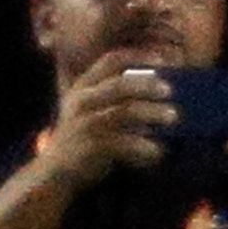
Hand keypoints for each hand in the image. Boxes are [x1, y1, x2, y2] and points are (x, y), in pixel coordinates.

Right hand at [38, 51, 177, 188]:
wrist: (55, 172)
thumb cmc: (84, 136)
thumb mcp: (93, 109)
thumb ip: (118, 95)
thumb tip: (164, 85)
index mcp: (83, 86)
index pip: (111, 61)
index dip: (138, 56)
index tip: (163, 59)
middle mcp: (81, 101)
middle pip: (120, 85)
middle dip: (148, 85)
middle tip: (170, 91)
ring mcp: (83, 124)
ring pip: (124, 111)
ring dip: (152, 113)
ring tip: (173, 117)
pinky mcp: (89, 147)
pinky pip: (124, 143)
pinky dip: (145, 146)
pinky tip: (159, 151)